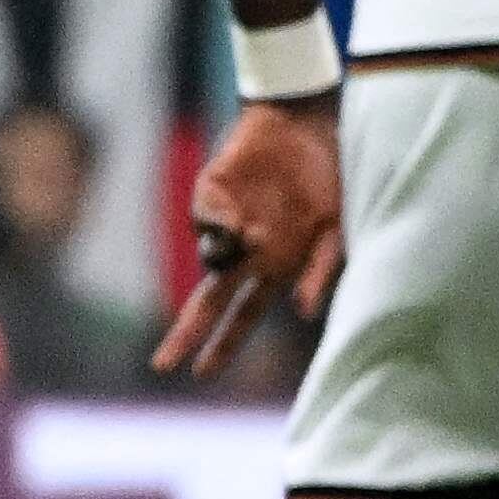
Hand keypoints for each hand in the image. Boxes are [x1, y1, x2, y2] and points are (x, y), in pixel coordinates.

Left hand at [155, 94, 343, 379]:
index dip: (221, 346)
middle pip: (209, 302)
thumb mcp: (336, 229)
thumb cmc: (327, 179)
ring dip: (225, 255)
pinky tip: (242, 218)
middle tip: (163, 365)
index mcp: (273, 270)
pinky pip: (206, 216)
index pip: (241, 318)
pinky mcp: (209, 193)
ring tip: (254, 233)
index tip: (200, 374)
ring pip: (211, 254)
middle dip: (187, 334)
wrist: (305, 124)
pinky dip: (219, 222)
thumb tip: (301, 311)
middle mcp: (245, 253)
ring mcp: (226, 224)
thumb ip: (319, 269)